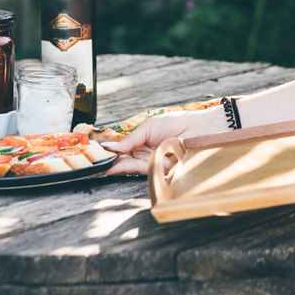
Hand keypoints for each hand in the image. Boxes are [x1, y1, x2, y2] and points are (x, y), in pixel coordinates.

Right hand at [101, 107, 223, 175]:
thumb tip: (110, 146)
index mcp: (143, 142)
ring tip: (101, 166)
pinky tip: (115, 168)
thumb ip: (129, 139)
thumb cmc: (177, 123)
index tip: (98, 153)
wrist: (198, 129)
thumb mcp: (148, 127)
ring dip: (115, 167)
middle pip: (124, 160)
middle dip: (110, 162)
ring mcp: (152, 163)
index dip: (111, 152)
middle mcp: (146, 153)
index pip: (124, 149)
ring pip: (130, 167)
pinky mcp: (159, 170)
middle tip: (95, 162)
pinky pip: (141, 171)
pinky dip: (127, 169)